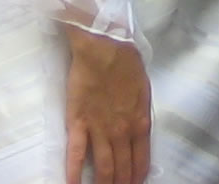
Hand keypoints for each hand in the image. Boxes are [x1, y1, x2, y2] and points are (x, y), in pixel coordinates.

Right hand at [64, 25, 151, 183]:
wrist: (104, 47)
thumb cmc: (127, 63)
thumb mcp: (144, 90)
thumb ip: (141, 114)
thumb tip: (139, 131)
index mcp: (140, 123)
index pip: (141, 160)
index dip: (138, 177)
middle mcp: (121, 132)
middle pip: (122, 168)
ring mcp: (99, 129)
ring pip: (103, 166)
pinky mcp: (78, 123)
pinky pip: (75, 153)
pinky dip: (73, 173)